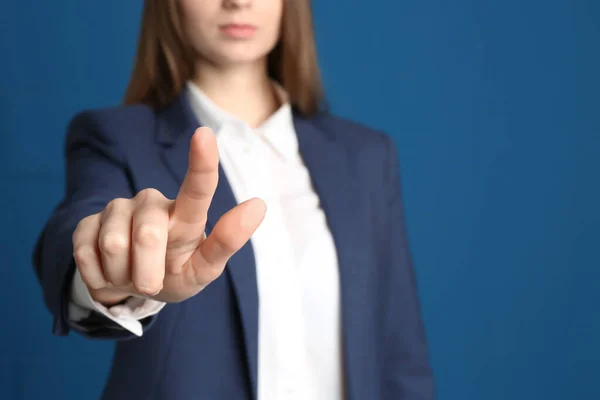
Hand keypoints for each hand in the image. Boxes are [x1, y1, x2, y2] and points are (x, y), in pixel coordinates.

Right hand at [72, 127, 265, 305]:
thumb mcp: (203, 270)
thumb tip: (259, 204)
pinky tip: (109, 272)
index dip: (201, 163)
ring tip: (131, 273)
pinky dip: (100, 277)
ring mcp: (117, 209)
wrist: (133, 288)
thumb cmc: (177, 272)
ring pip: (113, 245)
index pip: (197, 188)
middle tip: (152, 284)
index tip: (204, 135)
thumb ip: (227, 241)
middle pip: (149, 235)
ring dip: (123, 275)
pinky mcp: (86, 223)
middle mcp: (153, 203)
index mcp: (186, 214)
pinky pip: (86, 254)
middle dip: (148, 272)